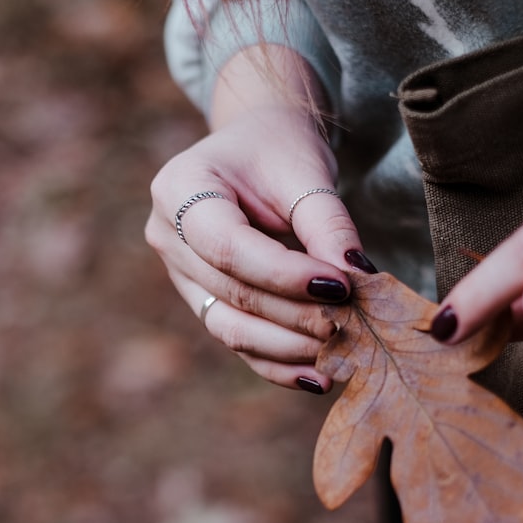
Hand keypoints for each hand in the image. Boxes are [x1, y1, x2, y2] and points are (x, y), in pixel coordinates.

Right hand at [146, 47, 375, 392]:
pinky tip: (319, 377)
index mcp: (179, 189)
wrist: (256, 146)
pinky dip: (277, 362)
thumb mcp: (307, 173)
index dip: (283, 275)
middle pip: (230, 291)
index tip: (341, 287)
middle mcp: (166, 235)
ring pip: (229, 326)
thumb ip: (328, 224)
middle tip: (353, 323)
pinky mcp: (201, 300)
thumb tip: (356, 278)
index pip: (228, 248)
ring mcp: (178, 273)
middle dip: (295, 315)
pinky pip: (236, 340)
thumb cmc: (279, 149)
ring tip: (342, 352)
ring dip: (288, 346)